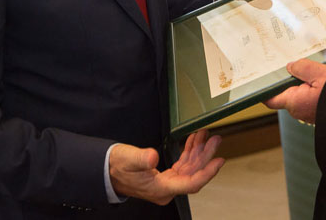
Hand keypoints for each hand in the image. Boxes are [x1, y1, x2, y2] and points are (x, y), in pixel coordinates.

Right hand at [109, 130, 224, 204]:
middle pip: (193, 174)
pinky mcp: (166, 176)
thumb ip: (141, 159)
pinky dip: (190, 151)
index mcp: (161, 189)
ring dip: (199, 151)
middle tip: (215, 139)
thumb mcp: (128, 159)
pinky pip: (183, 164)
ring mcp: (167, 183)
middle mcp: (167, 188)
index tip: (218, 161)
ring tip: (205, 135)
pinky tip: (194, 140)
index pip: (190, 183)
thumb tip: (153, 158)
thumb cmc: (116, 167)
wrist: (106, 171)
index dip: (207, 173)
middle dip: (206, 156)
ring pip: (190, 168)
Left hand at [264, 59, 325, 123]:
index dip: (264, 89)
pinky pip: (312, 98)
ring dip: (304, 83)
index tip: (260, 78)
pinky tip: (322, 79)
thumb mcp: (321, 74)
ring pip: (301, 94)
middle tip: (294, 63)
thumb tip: (290, 66)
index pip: (270, 98)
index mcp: (294, 102)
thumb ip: (303, 68)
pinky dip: (313, 88)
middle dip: (290, 79)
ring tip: (312, 68)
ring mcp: (310, 113)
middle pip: (287, 93)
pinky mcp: (321, 113)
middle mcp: (299, 111)